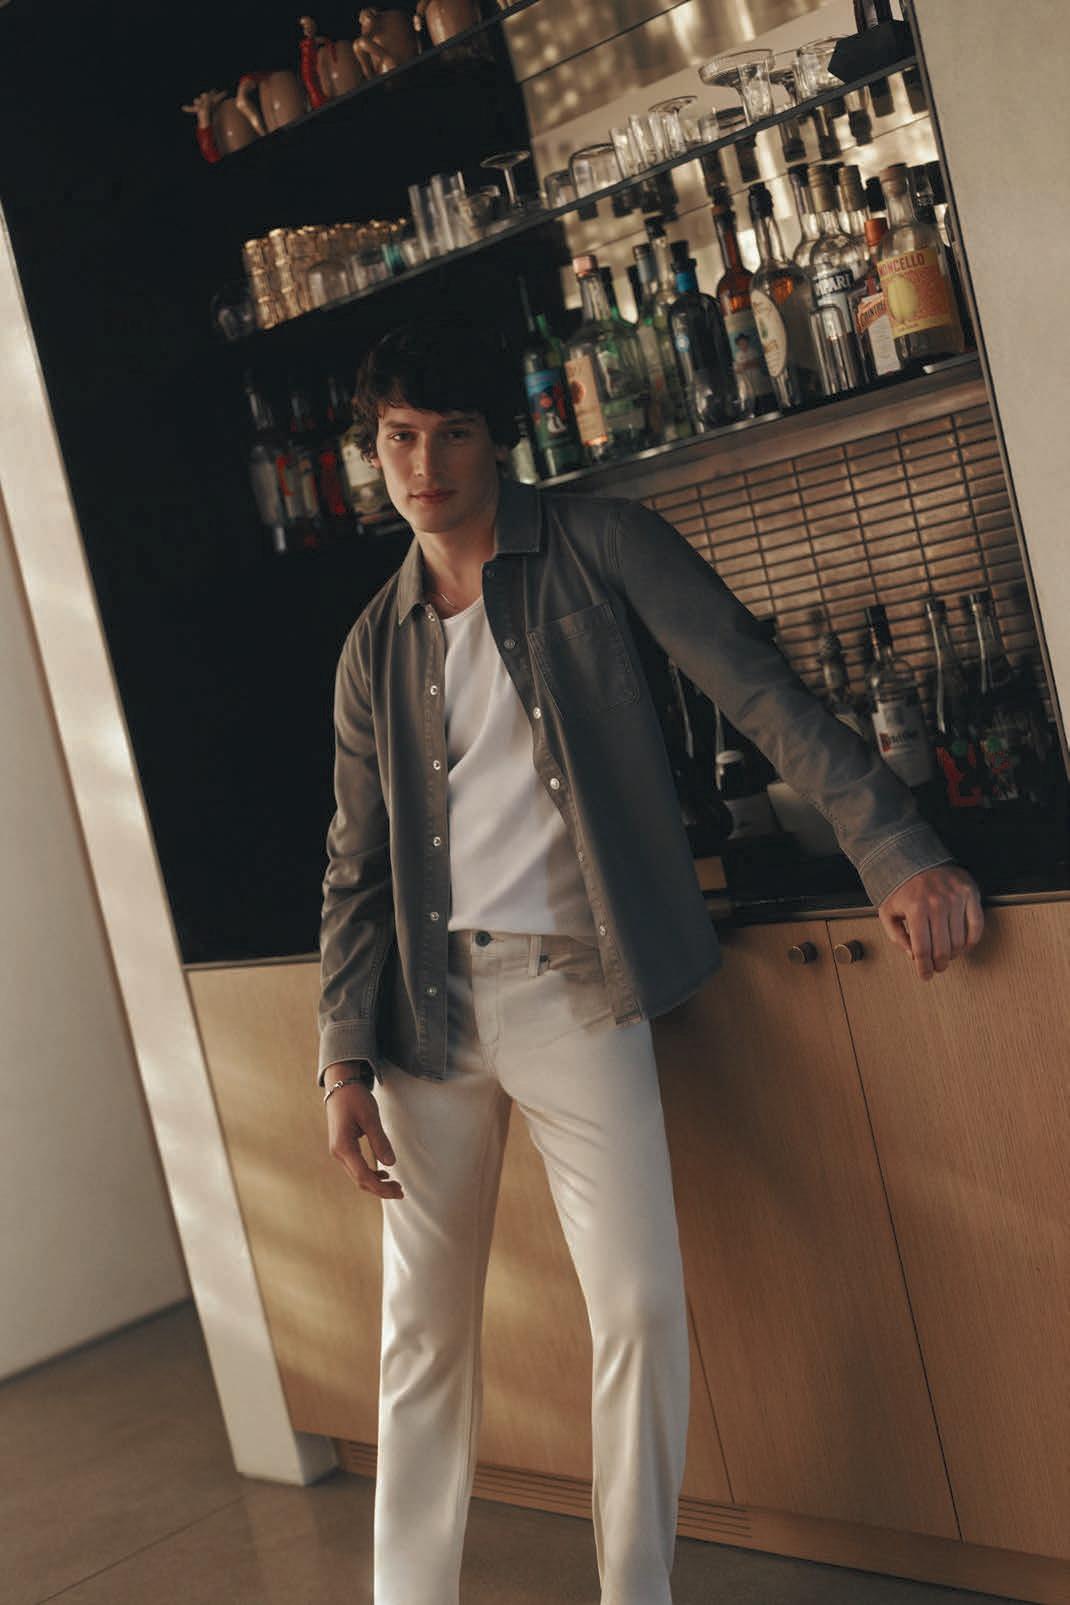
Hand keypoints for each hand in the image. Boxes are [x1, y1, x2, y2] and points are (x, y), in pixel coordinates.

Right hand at [325, 1077, 402, 1199]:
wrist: (340, 1085)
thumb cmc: (354, 1098)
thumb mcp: (370, 1117)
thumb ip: (379, 1141)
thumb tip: (390, 1163)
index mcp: (343, 1147)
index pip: (363, 1176)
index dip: (381, 1188)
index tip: (399, 1190)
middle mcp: (338, 1153)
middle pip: (359, 1180)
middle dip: (380, 1189)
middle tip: (401, 1191)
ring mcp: (339, 1151)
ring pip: (357, 1176)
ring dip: (376, 1183)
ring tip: (395, 1185)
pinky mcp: (343, 1148)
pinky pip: (356, 1167)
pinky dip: (370, 1174)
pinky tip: (383, 1175)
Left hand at [877, 863, 983, 981]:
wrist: (917, 858)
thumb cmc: (901, 888)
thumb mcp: (888, 911)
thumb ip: (896, 936)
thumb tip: (913, 956)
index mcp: (915, 909)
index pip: (922, 949)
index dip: (923, 967)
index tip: (925, 976)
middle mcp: (937, 903)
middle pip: (942, 949)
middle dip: (939, 964)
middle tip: (937, 968)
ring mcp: (956, 898)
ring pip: (959, 941)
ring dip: (954, 954)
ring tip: (946, 955)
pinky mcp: (970, 892)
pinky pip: (976, 925)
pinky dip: (971, 941)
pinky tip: (963, 946)